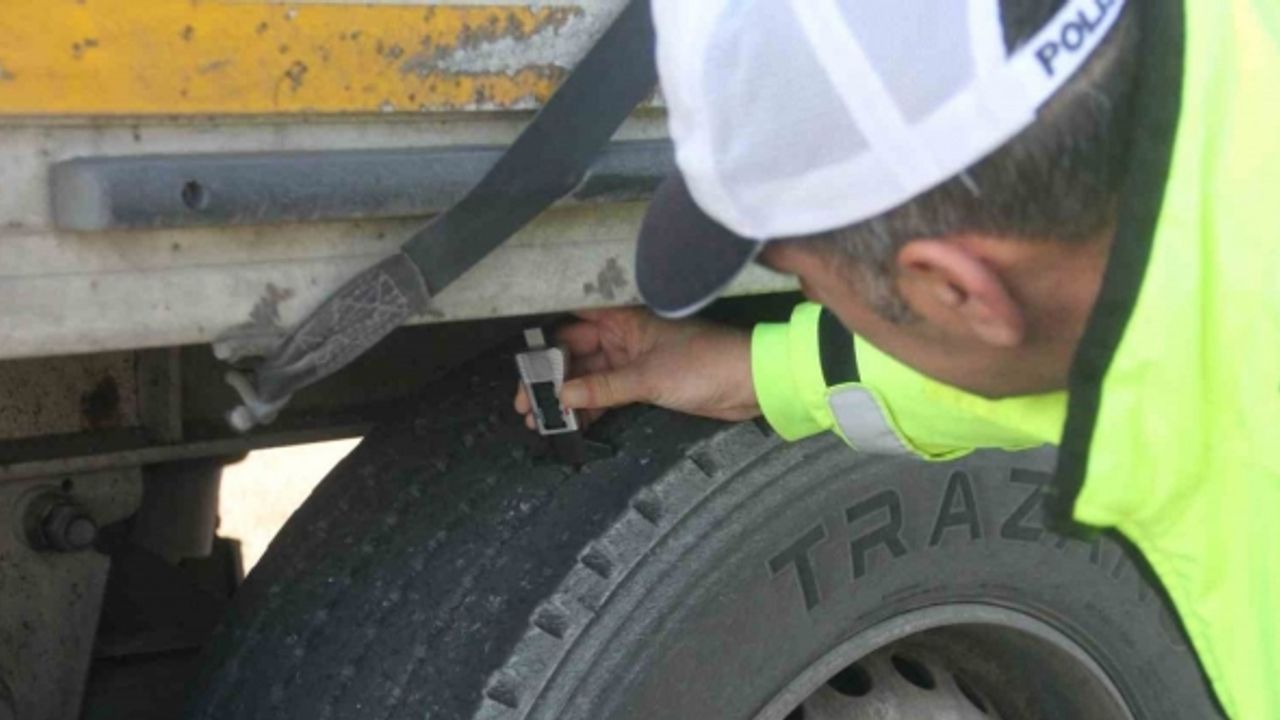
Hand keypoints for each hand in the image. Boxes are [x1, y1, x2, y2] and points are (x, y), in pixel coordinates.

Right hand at [514, 307, 758, 428]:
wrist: (752, 383)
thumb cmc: (709, 362)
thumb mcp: (648, 377)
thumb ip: (603, 387)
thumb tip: (563, 395)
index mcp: (625, 318)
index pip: (573, 321)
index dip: (545, 339)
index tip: (523, 362)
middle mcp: (626, 336)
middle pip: (575, 353)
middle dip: (550, 377)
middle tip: (526, 400)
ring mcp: (634, 360)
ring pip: (589, 377)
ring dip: (566, 396)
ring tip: (540, 417)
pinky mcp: (645, 383)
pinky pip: (607, 393)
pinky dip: (589, 407)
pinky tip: (570, 422)